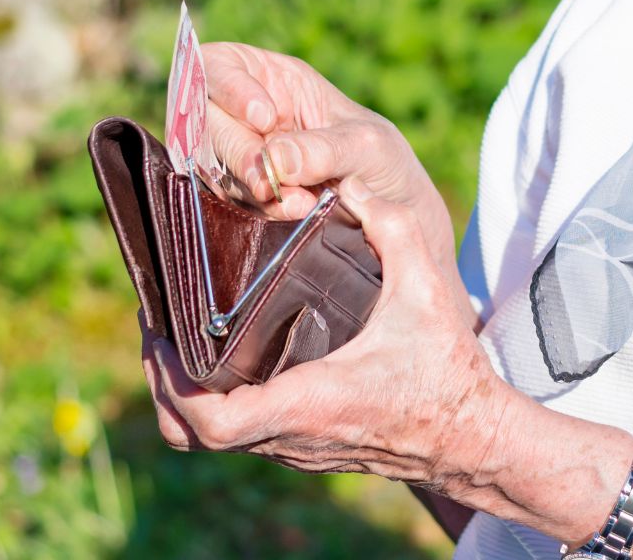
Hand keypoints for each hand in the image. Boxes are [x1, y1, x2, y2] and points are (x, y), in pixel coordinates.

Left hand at [142, 175, 512, 497]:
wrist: (474, 439)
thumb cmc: (448, 374)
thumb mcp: (426, 292)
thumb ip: (393, 230)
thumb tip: (353, 184)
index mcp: (308, 402)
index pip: (213, 421)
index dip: (174, 386)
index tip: (163, 338)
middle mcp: (290, 435)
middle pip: (190, 434)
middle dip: (161, 385)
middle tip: (158, 329)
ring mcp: (294, 448)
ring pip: (208, 440)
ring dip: (183, 396)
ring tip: (179, 341)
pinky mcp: (304, 448)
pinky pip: (237, 437)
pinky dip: (213, 405)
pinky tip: (225, 359)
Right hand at [202, 42, 452, 267]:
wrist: (393, 212)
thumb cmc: (381, 158)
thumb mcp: (365, 144)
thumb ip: (323, 148)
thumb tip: (276, 160)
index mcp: (272, 79)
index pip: (220, 66)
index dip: (230, 88)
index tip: (264, 118)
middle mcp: (245, 114)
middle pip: (206, 120)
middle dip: (237, 151)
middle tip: (270, 180)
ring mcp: (239, 155)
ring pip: (210, 164)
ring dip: (249, 186)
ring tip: (298, 202)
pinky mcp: (241, 194)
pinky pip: (229, 199)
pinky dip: (258, 209)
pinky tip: (293, 212)